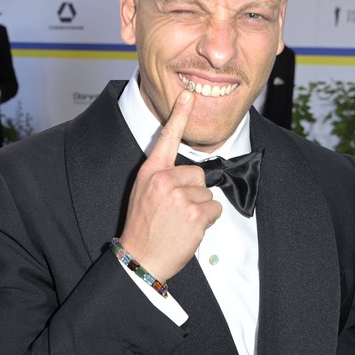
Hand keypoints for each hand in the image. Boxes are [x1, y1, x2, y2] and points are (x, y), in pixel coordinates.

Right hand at [118, 90, 221, 280]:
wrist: (140, 259)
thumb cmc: (143, 227)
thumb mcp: (142, 193)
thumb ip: (161, 177)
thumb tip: (186, 173)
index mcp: (150, 172)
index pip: (166, 138)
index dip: (179, 115)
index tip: (188, 96)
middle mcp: (164, 180)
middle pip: (198, 173)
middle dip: (194, 191)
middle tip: (176, 210)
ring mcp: (180, 196)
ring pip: (207, 193)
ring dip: (200, 209)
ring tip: (180, 222)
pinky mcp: (194, 213)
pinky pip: (214, 209)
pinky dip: (207, 221)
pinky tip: (188, 230)